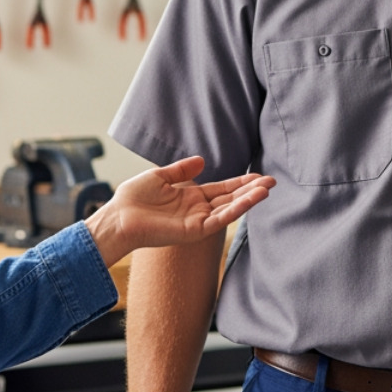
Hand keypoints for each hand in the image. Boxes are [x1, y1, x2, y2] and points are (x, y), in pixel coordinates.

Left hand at [86, 156, 273, 266]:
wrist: (118, 217)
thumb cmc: (133, 199)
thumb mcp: (160, 176)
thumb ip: (182, 170)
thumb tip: (203, 160)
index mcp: (191, 197)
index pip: (222, 189)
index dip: (240, 182)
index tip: (259, 175)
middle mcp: (198, 210)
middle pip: (231, 199)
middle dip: (252, 190)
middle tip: (273, 181)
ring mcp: (198, 221)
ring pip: (230, 209)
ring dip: (249, 199)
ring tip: (268, 188)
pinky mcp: (195, 231)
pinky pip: (220, 219)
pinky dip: (236, 210)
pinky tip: (251, 199)